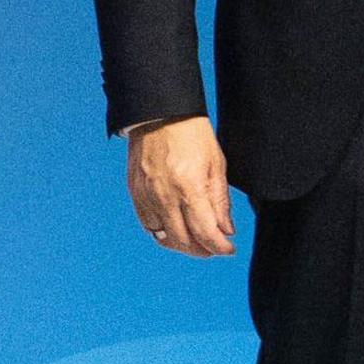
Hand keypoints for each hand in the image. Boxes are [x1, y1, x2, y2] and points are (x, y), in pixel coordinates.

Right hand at [126, 116, 234, 257]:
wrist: (160, 113)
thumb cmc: (190, 134)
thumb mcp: (216, 165)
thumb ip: (220, 201)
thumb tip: (225, 229)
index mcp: (188, 187)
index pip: (205, 232)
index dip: (220, 247)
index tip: (229, 249)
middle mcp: (164, 195)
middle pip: (184, 241)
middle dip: (203, 250)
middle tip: (214, 247)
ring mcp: (146, 195)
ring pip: (163, 237)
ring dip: (183, 245)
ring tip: (196, 242)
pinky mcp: (135, 192)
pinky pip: (148, 224)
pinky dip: (163, 233)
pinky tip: (175, 230)